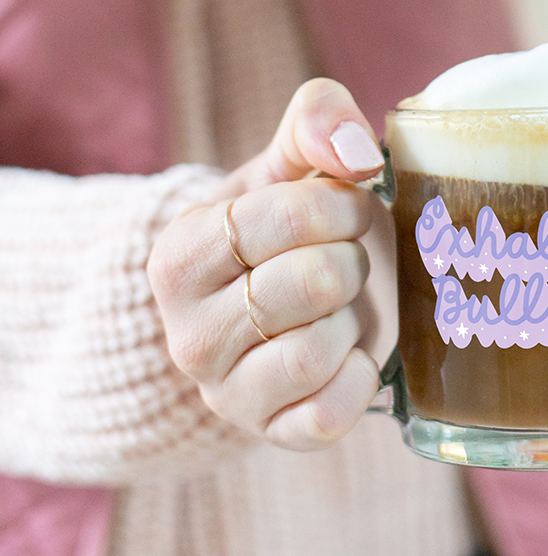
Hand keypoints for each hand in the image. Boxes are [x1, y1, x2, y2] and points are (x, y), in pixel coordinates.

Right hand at [148, 79, 393, 450]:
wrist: (278, 305)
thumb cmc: (288, 230)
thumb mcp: (290, 165)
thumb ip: (316, 123)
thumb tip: (356, 151)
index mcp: (181, 253)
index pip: (288, 218)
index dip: (340, 206)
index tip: (345, 207)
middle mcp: (187, 331)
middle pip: (314, 283)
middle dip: (349, 262)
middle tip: (340, 261)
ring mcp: (225, 391)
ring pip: (320, 350)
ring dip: (350, 320)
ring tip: (333, 308)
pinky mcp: (271, 432)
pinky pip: (331, 414)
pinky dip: (358, 378)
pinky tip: (346, 353)